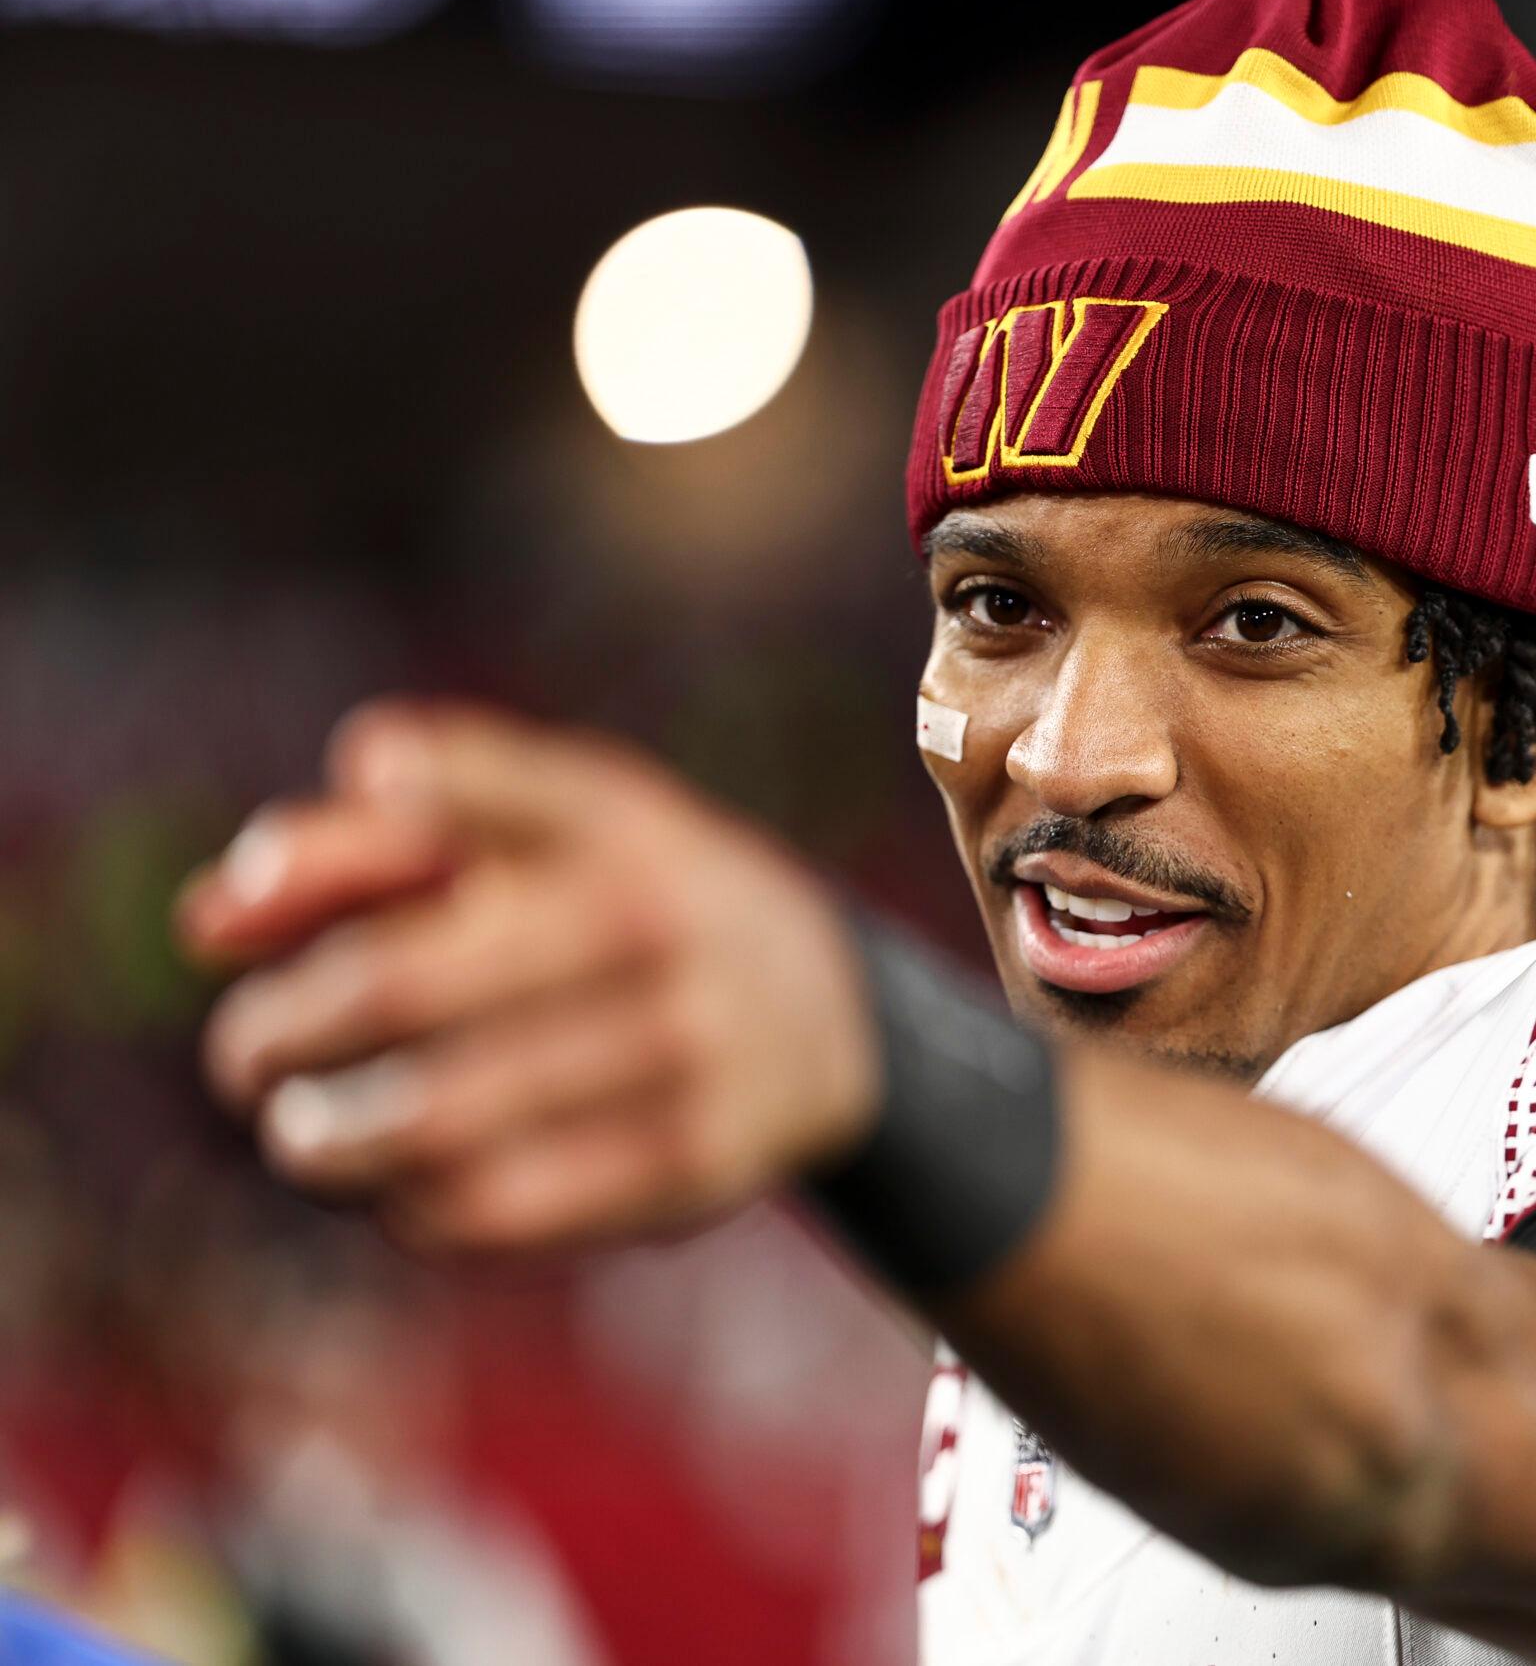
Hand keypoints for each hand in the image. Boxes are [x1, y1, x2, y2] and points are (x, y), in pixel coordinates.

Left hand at [176, 701, 880, 1257]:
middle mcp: (656, 922)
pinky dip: (416, 1208)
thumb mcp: (535, 838)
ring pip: (440, 1117)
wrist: (835, 1014)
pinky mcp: (696, 1167)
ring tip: (304, 1139)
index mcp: (609, 819)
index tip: (221, 925)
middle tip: (242, 1064)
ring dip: (330, 1140)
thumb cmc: (627, 905)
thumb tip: (207, 921)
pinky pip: (503, 1207)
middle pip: (399, 983)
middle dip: (279, 1033)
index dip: (297, 871)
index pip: (419, 824)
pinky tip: (402, 1192)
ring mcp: (685, 1048)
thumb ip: (367, 849)